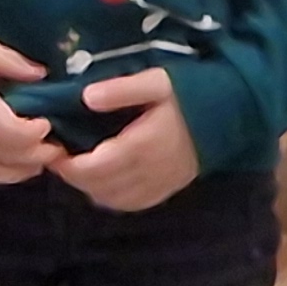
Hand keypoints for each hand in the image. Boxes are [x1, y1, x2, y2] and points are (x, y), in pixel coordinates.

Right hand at [0, 34, 55, 182]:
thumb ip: (10, 62)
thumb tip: (42, 77)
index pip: (15, 135)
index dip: (38, 135)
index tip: (48, 123)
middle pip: (8, 159)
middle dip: (36, 155)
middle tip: (55, 147)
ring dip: (18, 170)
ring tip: (36, 159)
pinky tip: (5, 163)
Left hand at [51, 69, 201, 211]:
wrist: (233, 113)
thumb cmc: (191, 92)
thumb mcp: (157, 81)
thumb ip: (121, 89)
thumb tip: (85, 97)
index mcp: (142, 145)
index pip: (94, 168)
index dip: (68, 165)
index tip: (53, 150)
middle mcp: (149, 172)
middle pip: (99, 187)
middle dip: (74, 175)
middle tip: (61, 155)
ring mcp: (160, 184)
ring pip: (113, 200)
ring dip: (90, 187)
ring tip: (79, 165)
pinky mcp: (168, 189)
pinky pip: (132, 204)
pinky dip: (111, 197)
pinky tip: (104, 181)